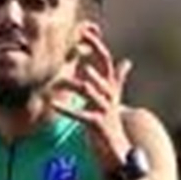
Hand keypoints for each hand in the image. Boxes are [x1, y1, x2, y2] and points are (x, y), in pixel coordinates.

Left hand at [49, 24, 132, 166]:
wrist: (118, 148)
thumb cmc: (111, 121)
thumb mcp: (115, 97)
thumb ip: (118, 78)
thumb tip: (127, 62)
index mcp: (110, 86)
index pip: (105, 59)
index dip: (95, 44)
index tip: (82, 30)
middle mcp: (109, 95)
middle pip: (95, 72)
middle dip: (79, 61)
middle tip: (66, 51)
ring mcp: (104, 109)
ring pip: (88, 90)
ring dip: (70, 84)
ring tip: (55, 81)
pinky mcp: (97, 124)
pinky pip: (80, 114)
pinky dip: (66, 109)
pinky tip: (53, 104)